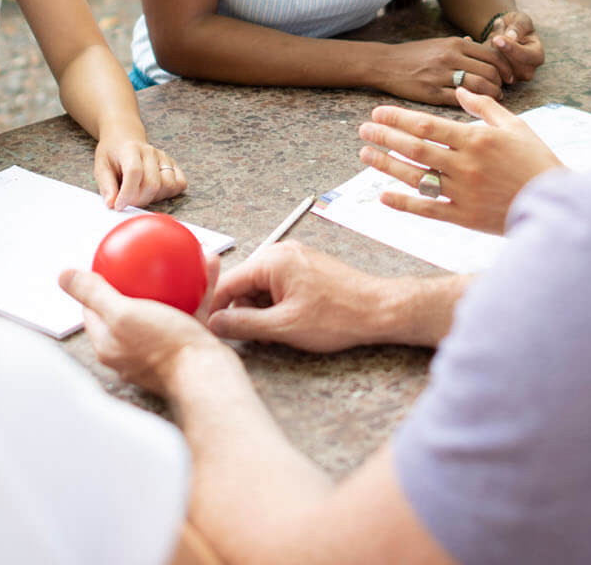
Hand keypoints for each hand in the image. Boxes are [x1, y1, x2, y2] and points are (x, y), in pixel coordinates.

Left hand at [59, 252, 226, 394]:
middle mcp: (131, 350)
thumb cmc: (165, 348)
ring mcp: (160, 350)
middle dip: (139, 279)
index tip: (110, 263)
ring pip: (164, 306)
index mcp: (109, 346)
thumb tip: (64, 276)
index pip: (94, 311)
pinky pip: (188, 311)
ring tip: (180, 255)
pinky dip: (196, 290)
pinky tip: (205, 266)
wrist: (208, 376)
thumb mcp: (123, 314)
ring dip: (173, 279)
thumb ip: (94, 294)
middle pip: (130, 306)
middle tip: (144, 258)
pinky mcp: (185, 347)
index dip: (98, 285)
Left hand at [95, 134, 186, 208]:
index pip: (134, 172)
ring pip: (168, 186)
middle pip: (152, 184)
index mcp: (130, 149)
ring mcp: (164, 158)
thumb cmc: (112, 154)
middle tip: (128, 202)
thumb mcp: (100, 166)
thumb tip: (112, 203)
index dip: (127, 193)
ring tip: (140, 195)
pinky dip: (170, 193)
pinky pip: (180, 184)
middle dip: (139, 200)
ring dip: (154, 198)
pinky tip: (155, 192)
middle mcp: (150, 152)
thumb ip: (106, 185)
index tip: (119, 205)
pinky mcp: (173, 164)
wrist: (124, 138)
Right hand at [205, 241, 399, 352]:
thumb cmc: (339, 315)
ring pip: (261, 289)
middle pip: (244, 285)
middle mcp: (282, 253)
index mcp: (273, 260)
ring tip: (281, 333)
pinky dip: (278, 307)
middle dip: (246, 312)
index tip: (210, 328)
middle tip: (261, 336)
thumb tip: (214, 324)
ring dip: (263, 312)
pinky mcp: (307, 269)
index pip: (227, 282)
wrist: (380, 310)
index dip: (215, 308)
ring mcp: (296, 259)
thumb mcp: (284, 327)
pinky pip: (279, 287)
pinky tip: (292, 324)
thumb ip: (243, 325)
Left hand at [358, 88, 561, 234]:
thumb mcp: (515, 126)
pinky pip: (428, 209)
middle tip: (363, 129)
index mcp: (476, 139)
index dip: (398, 118)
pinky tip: (383, 195)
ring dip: (386, 164)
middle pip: (415, 148)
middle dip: (385, 137)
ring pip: (415, 177)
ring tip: (365, 154)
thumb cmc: (536, 160)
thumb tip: (462, 88)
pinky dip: (403, 203)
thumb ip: (485, 106)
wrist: (556, 204)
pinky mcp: (464, 216)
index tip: (378, 112)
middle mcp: (465, 165)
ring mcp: (463, 192)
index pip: (427, 125)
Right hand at [373, 36, 510, 104]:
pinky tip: (474, 107)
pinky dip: (472, 104)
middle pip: (490, 72)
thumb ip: (460, 46)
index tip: (509, 77)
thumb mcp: (438, 43)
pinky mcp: (432, 93)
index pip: (492, 55)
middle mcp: (451, 57)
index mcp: (455, 44)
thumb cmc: (414, 55)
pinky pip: (460, 100)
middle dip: (501, 83)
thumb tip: (478, 45)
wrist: (385, 64)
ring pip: (478, 87)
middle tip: (502, 90)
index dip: (505, 68)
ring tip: (491, 99)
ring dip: (490, 95)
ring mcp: (441, 75)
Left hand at [483, 11, 543, 84]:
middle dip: (497, 50)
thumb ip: (518, 26)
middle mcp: (527, 71)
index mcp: (536, 56)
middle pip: (509, 66)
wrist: (505, 33)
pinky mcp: (497, 79)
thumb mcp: (520, 19)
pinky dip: (476, 57)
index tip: (497, 38)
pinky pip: (485, 71)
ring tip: (490, 38)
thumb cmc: (516, 25)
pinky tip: (469, 42)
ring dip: (488, 53)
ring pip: (495, 70)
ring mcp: (511, 78)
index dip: (511, 48)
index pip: (525, 56)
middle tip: (495, 36)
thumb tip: (511, 36)